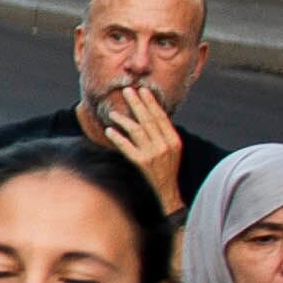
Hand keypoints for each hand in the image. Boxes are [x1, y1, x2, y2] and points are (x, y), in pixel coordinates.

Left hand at [100, 85, 186, 212]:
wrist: (167, 191)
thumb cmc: (167, 168)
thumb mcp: (171, 149)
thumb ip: (162, 133)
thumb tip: (150, 114)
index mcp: (173, 139)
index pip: (160, 117)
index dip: (150, 102)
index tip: (142, 90)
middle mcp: (165, 145)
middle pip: (148, 119)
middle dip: (137, 103)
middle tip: (127, 91)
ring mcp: (153, 154)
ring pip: (136, 130)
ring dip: (123, 119)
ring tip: (113, 112)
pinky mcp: (141, 163)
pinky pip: (126, 146)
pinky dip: (117, 137)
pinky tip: (109, 130)